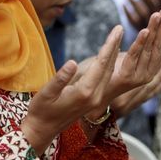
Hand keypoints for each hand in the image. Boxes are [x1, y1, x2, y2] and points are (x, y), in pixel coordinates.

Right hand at [22, 26, 122, 155]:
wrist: (42, 131)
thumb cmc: (41, 110)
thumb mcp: (46, 93)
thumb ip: (60, 78)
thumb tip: (73, 62)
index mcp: (84, 93)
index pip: (101, 64)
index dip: (109, 45)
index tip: (116, 30)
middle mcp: (94, 97)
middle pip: (108, 67)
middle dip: (114, 47)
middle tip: (119, 28)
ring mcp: (96, 100)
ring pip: (108, 73)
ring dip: (113, 55)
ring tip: (117, 38)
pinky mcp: (93, 101)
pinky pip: (104, 79)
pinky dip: (108, 65)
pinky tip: (108, 56)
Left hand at [101, 9, 160, 106]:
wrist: (93, 96)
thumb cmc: (109, 76)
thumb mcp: (127, 60)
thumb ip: (140, 52)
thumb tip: (159, 46)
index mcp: (149, 68)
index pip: (160, 46)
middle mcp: (147, 74)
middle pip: (158, 47)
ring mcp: (138, 77)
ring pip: (148, 50)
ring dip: (153, 31)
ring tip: (156, 15)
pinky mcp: (126, 77)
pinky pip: (134, 57)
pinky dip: (140, 43)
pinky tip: (145, 31)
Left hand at [124, 0, 160, 30]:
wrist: (151, 27)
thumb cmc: (157, 5)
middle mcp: (159, 22)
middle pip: (152, 8)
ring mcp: (148, 27)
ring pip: (141, 14)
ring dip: (133, 2)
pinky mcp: (137, 30)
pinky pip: (132, 22)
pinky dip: (127, 13)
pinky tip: (123, 4)